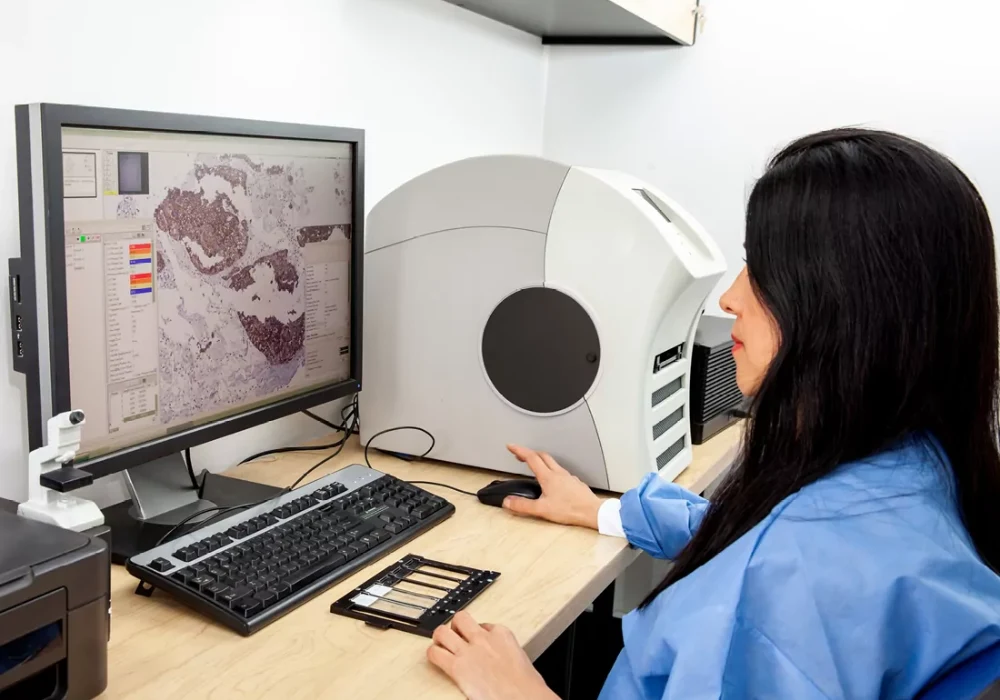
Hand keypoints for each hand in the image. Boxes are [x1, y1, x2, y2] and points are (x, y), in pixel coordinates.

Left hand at [427, 611, 556, 699]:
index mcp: (502, 635)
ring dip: (440, 637)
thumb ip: (508, 655)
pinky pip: (435, 653)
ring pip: (443, 631)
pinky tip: (436, 658)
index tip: (476, 639)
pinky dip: (433, 654)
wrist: (523, 697)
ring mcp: (468, 651)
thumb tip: (505, 662)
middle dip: (456, 626)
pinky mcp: (457, 667)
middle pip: (461, 618)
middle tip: (454, 636)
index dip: (478, 632)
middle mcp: (483, 638)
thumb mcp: (521, 660)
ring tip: (441, 644)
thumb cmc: (526, 686)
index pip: (484, 624)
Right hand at [503, 445, 603, 528]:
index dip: (519, 450)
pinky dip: (552, 469)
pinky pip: (561, 471)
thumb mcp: (542, 510)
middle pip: (542, 456)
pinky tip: (552, 479)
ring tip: (534, 464)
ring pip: (552, 462)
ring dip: (541, 460)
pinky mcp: (574, 482)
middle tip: (520, 454)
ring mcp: (568, 476)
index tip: (511, 447)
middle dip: (529, 453)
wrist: (592, 511)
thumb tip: (508, 502)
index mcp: (548, 477)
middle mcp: (558, 473)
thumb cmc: (571, 509)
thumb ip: (523, 506)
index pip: (531, 458)